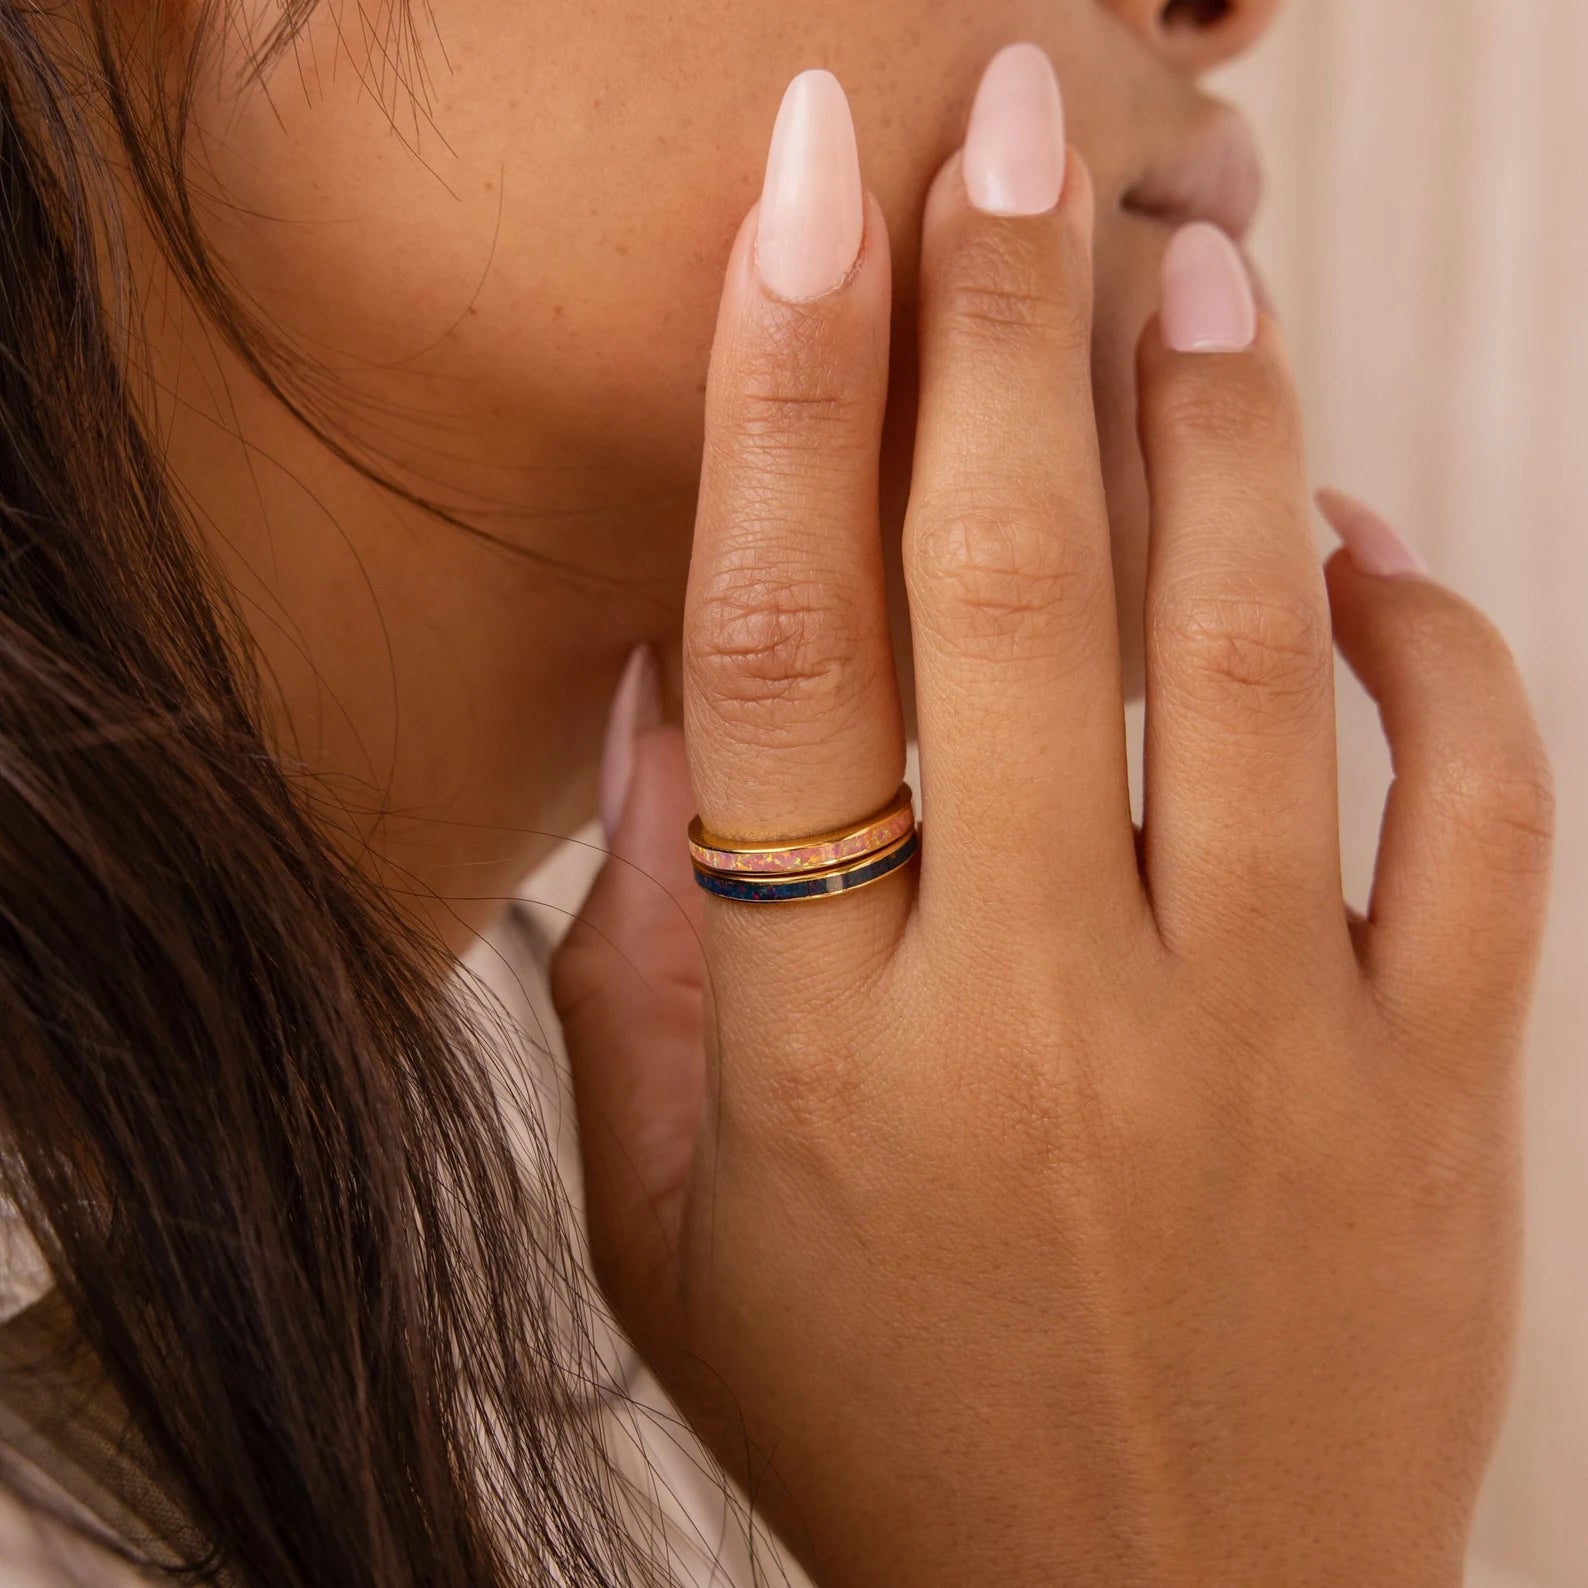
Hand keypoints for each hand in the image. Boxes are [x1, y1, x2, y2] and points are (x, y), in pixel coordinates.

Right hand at [551, 47, 1553, 1587]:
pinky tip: (1368, 537)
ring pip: (1256, 652)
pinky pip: (1475, 807)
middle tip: (1014, 121)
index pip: (782, 646)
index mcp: (831, 1045)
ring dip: (1220, 429)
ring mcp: (1269, 1041)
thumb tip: (659, 700)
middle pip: (1012, 588)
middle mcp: (1051, 1008)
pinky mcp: (1436, 1090)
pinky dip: (1439, 639)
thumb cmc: (883, 1436)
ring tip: (1192, 266)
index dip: (780, 393)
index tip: (798, 202)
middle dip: (1000, 317)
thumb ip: (638, 968)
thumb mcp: (674, 1233)